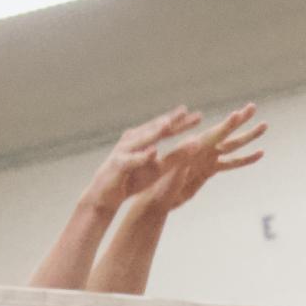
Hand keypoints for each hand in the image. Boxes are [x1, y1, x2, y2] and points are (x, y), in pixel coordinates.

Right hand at [86, 106, 202, 207]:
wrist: (105, 195)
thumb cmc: (132, 179)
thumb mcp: (158, 170)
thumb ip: (174, 158)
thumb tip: (194, 147)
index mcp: (143, 139)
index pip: (165, 129)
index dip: (181, 123)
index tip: (199, 116)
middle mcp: (134, 140)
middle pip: (154, 128)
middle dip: (170, 120)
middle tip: (185, 111)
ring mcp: (125, 150)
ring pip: (142, 139)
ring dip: (154, 131)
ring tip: (168, 124)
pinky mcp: (119, 165)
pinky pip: (132, 160)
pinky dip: (142, 156)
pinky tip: (153, 152)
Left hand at [140, 105, 266, 212]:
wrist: (156, 200)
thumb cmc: (159, 187)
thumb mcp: (169, 172)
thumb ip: (181, 159)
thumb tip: (193, 148)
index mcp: (193, 149)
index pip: (214, 134)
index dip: (227, 124)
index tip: (239, 113)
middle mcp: (202, 150)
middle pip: (227, 133)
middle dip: (242, 121)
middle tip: (254, 107)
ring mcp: (207, 159)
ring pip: (233, 146)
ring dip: (249, 136)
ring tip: (264, 126)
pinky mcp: (209, 171)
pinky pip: (231, 163)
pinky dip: (245, 159)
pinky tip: (259, 154)